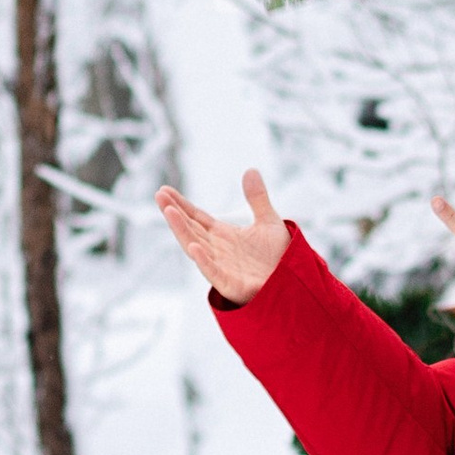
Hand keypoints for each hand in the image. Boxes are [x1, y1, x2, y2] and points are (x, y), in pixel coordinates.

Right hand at [155, 172, 290, 305]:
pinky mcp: (231, 285)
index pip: (196, 217)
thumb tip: (250, 170)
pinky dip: (203, 261)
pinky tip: (194, 247)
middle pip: (190, 229)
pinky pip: (214, 273)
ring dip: (182, 231)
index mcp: (222, 236)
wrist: (294, 283)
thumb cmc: (279, 258)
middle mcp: (217, 250)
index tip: (164, 190)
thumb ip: (257, 198)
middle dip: (174, 213)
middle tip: (159, 195)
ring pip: (196, 247)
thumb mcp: (268, 221)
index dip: (181, 204)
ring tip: (169, 212)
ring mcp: (221, 267)